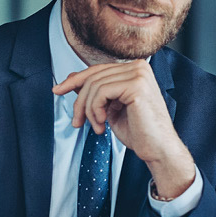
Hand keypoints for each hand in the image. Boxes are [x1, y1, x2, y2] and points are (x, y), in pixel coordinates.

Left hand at [53, 60, 194, 196]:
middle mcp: (139, 67)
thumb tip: (71, 79)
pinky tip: (103, 123)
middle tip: (77, 122)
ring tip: (97, 127)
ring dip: (88, 110)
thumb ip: (95, 92)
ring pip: (95, 85)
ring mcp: (139, 74)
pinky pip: (101, 92)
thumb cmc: (139, 132)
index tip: (57, 90)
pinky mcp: (136, 85)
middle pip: (93, 76)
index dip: (75, 80)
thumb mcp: (110, 108)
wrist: (158, 150)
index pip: (97, 70)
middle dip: (80, 101)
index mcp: (135, 69)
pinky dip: (95, 110)